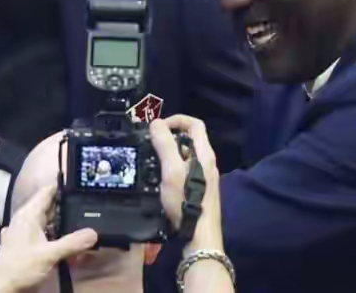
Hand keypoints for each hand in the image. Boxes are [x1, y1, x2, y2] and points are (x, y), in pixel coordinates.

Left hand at [0, 184, 97, 292]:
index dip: (62, 188)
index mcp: (28, 215)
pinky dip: (51, 237)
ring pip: (44, 223)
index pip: (47, 192)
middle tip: (87, 209)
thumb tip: (94, 232)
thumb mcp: (50, 255)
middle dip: (65, 210)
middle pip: (47, 208)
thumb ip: (72, 243)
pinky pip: (39, 235)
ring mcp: (20, 232)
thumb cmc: (21, 267)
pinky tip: (61, 242)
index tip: (80, 187)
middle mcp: (24, 219)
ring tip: (79, 227)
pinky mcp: (20, 245)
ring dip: (59, 226)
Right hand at [150, 116, 222, 251]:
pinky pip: (182, 170)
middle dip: (168, 137)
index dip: (176, 120)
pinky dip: (169, 168)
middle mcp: (206, 162)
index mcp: (204, 153)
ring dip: (167, 153)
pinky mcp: (197, 189)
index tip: (157, 127)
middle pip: (188, 139)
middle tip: (149, 144)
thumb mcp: (171, 170)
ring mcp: (203, 177)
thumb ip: (165, 145)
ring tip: (149, 160)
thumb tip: (156, 122)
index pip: (194, 124)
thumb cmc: (186, 201)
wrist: (199, 236)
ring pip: (184, 156)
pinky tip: (157, 178)